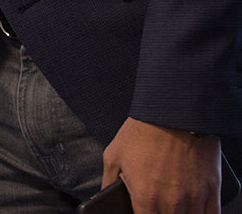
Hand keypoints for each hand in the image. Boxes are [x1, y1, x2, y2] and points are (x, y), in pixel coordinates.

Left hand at [103, 117, 221, 213]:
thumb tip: (105, 197)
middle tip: (156, 204)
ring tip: (172, 205)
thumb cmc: (142, 132)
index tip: (140, 210)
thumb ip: (108, 183)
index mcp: (145, 198)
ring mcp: (194, 199)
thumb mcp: (113, 156)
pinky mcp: (212, 190)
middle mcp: (171, 204)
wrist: (174, 113)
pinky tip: (193, 209)